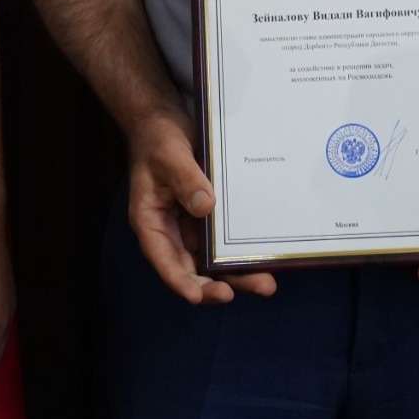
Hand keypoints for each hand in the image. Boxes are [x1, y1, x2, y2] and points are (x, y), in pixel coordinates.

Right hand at [127, 112, 274, 303]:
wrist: (167, 122)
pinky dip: (241, 252)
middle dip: (218, 285)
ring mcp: (191, 227)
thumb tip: (205, 207)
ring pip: (212, 260)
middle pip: (192, 268)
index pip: (162, 259)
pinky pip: (224, 241)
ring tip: (266, 284)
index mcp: (151, 221)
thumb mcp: (169, 155)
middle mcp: (171, 232)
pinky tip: (265, 257)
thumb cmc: (159, 139)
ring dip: (236, 274)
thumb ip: (185, 179)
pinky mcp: (208, 218)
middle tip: (250, 288)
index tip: (199, 296)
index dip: (180, 281)